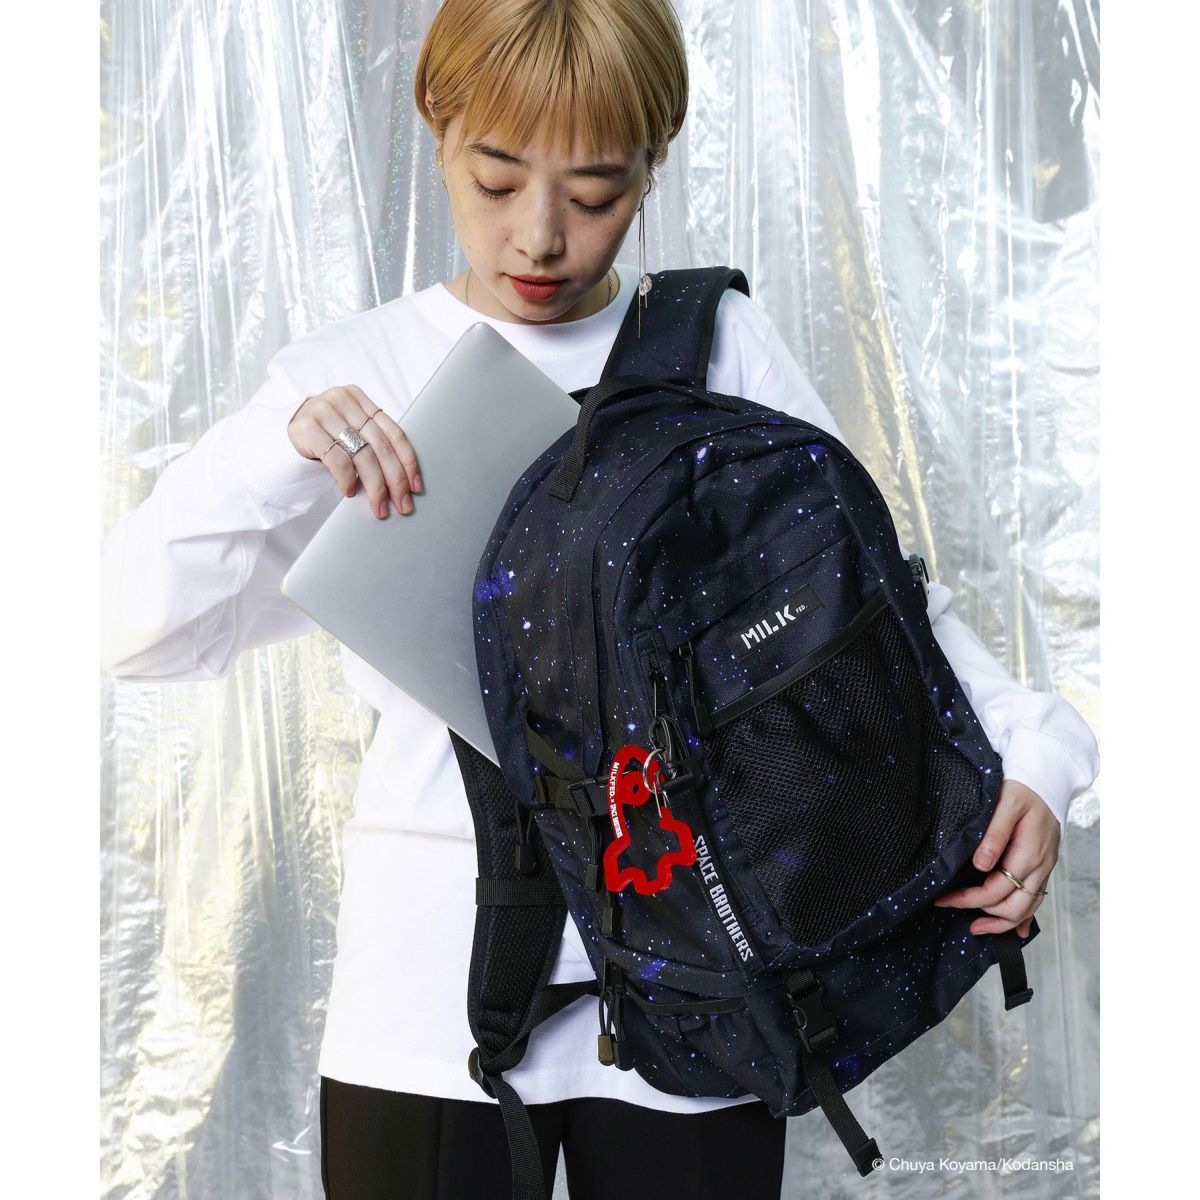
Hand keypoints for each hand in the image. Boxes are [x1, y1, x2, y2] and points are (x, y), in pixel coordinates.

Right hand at [287, 384, 421, 518]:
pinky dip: (348, 479)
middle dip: (395, 480)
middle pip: (380, 445)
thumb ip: (372, 443)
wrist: (277, 437)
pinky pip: (337, 459)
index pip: (393, 432)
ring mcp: (322, 410)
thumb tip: (405, 482)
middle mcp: (342, 400)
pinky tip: (350, 492)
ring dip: (375, 486)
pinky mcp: (305, 427)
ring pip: (362, 454)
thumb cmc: (321, 439)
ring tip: (379, 506)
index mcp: (359, 398)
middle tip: (402, 504)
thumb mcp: (349, 433)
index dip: (408, 462)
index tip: (416, 487)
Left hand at [932, 779, 1058, 937]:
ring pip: (1027, 908)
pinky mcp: (1043, 867)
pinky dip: (1025, 917)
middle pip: (1014, 907)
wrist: (1047, 780)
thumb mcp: (1006, 804)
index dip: (970, 899)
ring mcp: (1044, 869)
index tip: (946, 898)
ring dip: (1003, 922)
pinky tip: (1016, 930)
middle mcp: (1040, 866)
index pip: (997, 889)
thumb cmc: (1023, 789)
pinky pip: (1037, 899)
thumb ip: (994, 834)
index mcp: (1028, 853)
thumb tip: (980, 865)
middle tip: (953, 911)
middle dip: (984, 916)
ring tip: (978, 928)